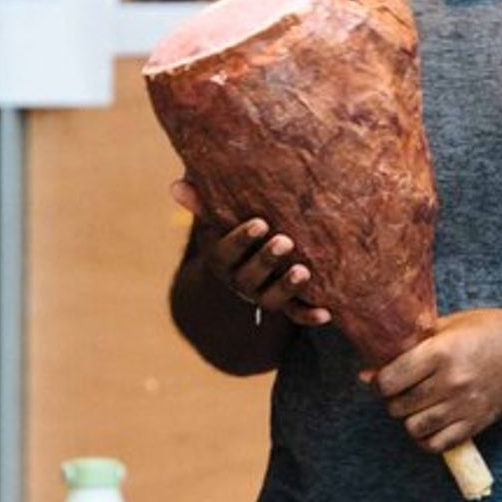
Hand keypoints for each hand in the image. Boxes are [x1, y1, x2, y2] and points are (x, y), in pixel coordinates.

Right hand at [170, 178, 331, 327]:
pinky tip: (326, 312)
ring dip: (287, 288)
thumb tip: (175, 185)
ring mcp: (262, 295)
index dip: (241, 240)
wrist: (242, 265)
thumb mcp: (216, 218)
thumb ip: (201, 203)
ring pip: (272, 299)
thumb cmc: (232, 229)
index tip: (260, 223)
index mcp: (221, 259)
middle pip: (249, 278)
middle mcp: (240, 281)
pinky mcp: (285, 304)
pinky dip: (309, 315)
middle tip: (285, 241)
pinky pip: (295, 315)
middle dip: (267, 260)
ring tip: (303, 272)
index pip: (225, 252)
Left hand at [367, 308, 501, 454]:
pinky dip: (427, 439)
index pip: (390, 380)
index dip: (380, 380)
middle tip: (403, 390)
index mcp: (442, 351)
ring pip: (414, 427)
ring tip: (417, 405)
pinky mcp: (477, 423)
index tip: (386, 377)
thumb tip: (366, 374)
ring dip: (409, 419)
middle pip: (398, 406)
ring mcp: (465, 406)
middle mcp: (452, 381)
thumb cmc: (489, 330)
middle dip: (394, 399)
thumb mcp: (450, 325)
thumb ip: (409, 347)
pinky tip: (430, 424)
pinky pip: (437, 445)